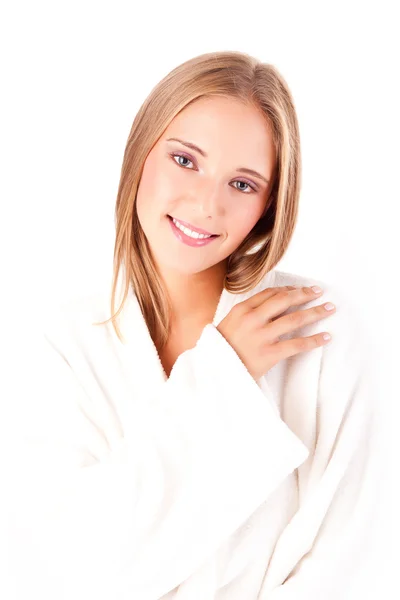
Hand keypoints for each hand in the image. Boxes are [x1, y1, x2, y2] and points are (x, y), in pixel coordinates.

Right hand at [216, 285, 334, 380]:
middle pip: (285, 301)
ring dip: (315, 312)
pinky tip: (326, 337)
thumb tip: (272, 304)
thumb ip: (248, 313)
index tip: (300, 289)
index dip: (288, 289)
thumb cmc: (222, 348)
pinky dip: (314, 340)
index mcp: (242, 309)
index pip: (270, 293)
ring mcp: (262, 336)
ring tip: (329, 309)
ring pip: (295, 319)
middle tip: (319, 292)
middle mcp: (253, 319)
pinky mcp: (269, 353)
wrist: (214, 372)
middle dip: (305, 294)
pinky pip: (297, 344)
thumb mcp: (229, 323)